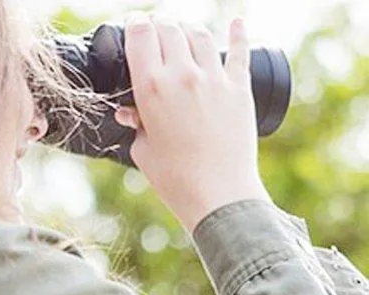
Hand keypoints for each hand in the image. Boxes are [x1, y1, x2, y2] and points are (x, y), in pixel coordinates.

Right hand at [113, 13, 272, 232]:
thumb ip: (136, 124)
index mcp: (151, 89)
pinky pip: (239, 50)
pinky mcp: (239, 87)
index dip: (135, 25)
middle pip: (169, 29)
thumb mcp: (142, 150)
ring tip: (182, 34)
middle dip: (159, 25)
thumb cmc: (174, 179)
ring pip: (199, 35)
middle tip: (154, 29)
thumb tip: (131, 113)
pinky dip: (238, 33)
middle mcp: (183, 75)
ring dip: (187, 30)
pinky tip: (237, 23)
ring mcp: (213, 78)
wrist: (216, 194)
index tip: (133, 26)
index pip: (141, 35)